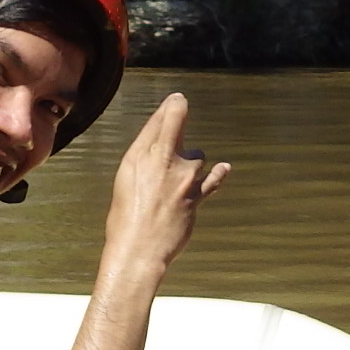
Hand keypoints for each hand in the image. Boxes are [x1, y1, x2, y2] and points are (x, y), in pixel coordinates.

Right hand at [102, 93, 229, 276]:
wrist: (137, 250)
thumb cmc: (125, 218)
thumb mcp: (127, 182)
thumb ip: (145, 160)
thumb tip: (161, 141)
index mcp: (138, 158)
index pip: (158, 121)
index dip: (170, 106)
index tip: (178, 98)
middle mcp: (161, 162)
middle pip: (177, 122)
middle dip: (179, 110)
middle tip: (180, 102)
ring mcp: (181, 179)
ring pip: (197, 155)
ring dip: (192, 162)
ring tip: (177, 181)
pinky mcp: (195, 197)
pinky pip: (213, 179)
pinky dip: (219, 173)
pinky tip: (224, 168)